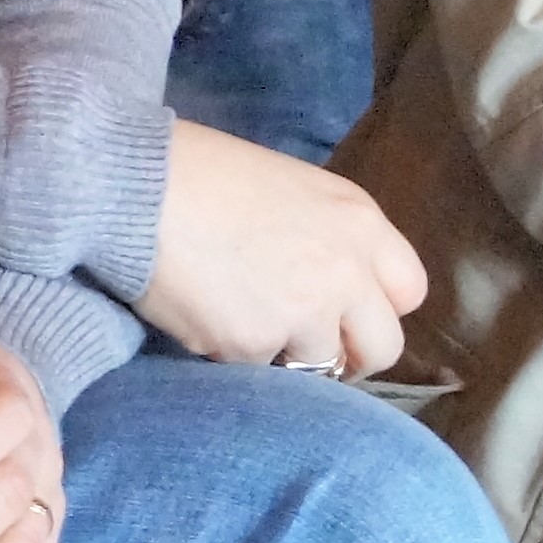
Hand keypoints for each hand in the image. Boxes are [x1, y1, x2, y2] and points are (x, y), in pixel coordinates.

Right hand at [133, 119, 425, 375]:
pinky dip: (231, 353)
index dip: (374, 309)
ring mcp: (303, 314)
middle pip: (382, 347)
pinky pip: (254, 370)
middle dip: (348, 356)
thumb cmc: (200, 172)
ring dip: (284, 356)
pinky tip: (201, 316)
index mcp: (361, 223)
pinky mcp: (253, 344)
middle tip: (307, 350)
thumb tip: (322, 283)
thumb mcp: (291, 189)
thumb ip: (325, 238)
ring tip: (239, 324)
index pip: (409, 292)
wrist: (134, 186)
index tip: (344, 314)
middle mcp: (346, 272)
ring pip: (317, 368)